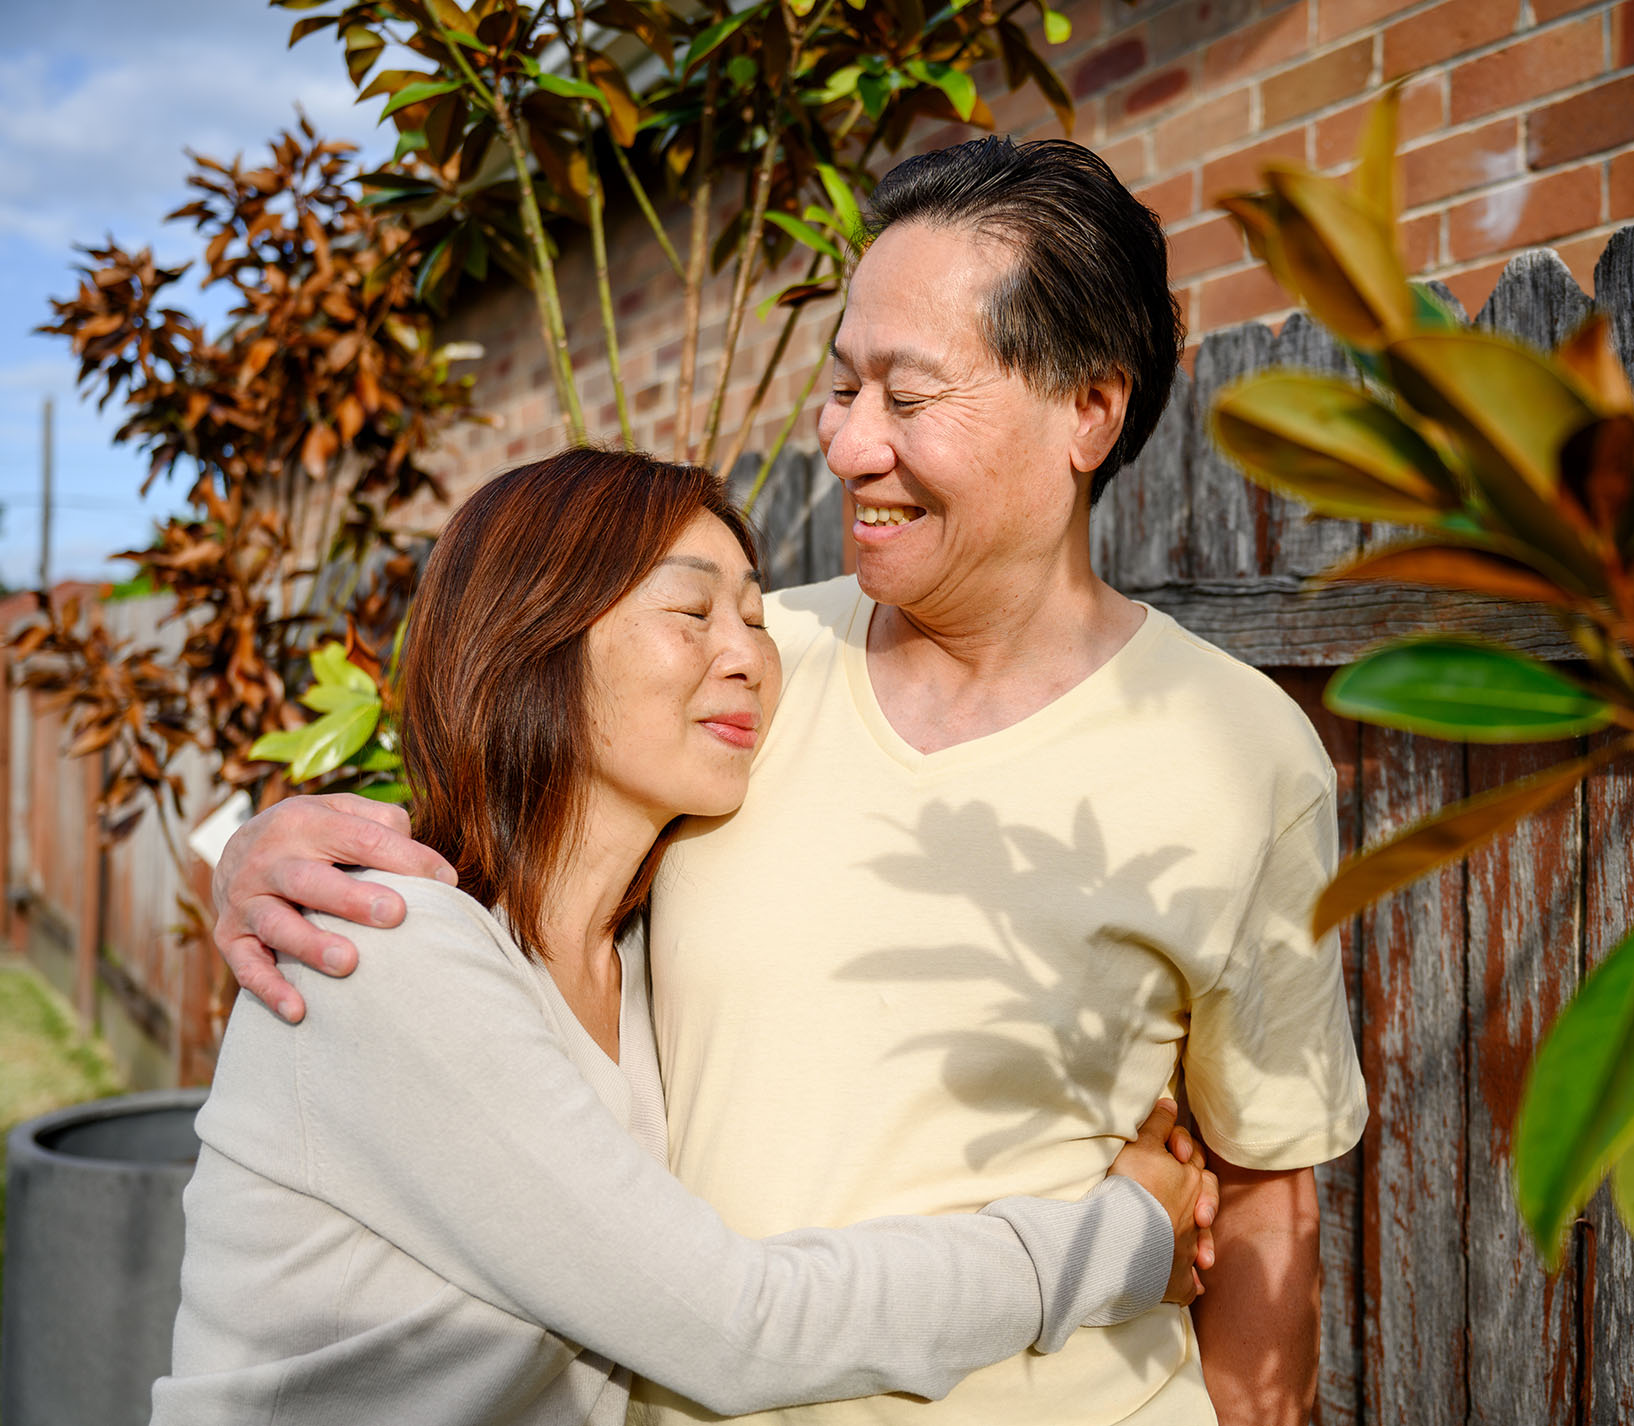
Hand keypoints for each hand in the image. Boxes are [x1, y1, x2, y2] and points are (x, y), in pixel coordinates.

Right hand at [211, 793, 456, 1023]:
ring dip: (312, 945)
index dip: (405, 858)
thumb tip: (425, 862)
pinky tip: (299, 1011)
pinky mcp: (230, 938)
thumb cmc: (313, 836)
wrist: (236, 851)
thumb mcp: (341, 811)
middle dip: (352, 898)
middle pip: (310, 879)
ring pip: (277, 924)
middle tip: (394, 914)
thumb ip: (382, 823)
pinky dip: (270, 990)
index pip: (360, 838)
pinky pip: (246, 966)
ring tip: (349, 963)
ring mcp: (246, 901)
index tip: (445, 881)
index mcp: (303, 821)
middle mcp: (268, 859)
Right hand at [1106, 1098, 1218, 1305]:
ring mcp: (1186, 1247)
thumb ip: (1157, 1124)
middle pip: (1205, 1201)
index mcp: (1190, 1180)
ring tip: (1197, 1255)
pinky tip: (1193, 1285)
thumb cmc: (1134, 1187)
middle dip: (1203, 1202)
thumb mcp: (1141, 1145)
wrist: (1126, 1236)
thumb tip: (1171, 1103)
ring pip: (1200, 1242)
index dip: (1184, 1153)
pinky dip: (1191, 1282)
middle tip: (1194, 1208)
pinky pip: (1189, 1282)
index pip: (1195, 1162)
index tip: (1173, 1153)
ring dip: (1200, 1246)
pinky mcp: (1177, 1278)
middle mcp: (1194, 1214)